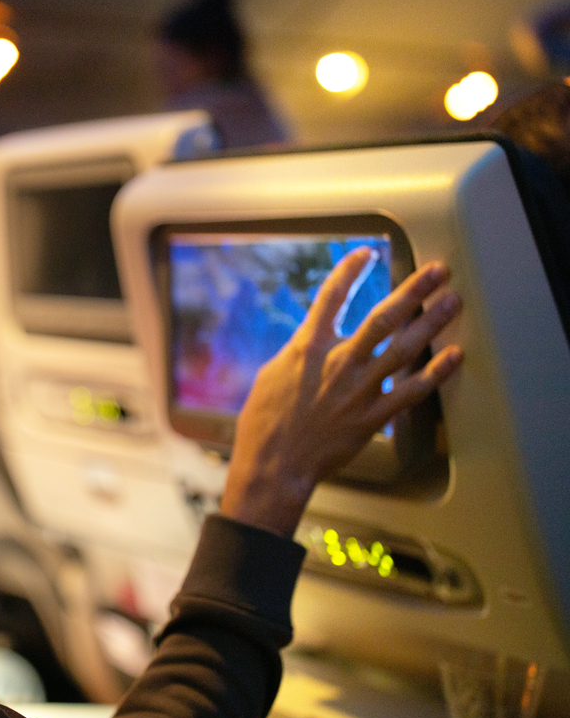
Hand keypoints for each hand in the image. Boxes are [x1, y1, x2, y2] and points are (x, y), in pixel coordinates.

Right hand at [219, 249, 463, 536]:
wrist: (273, 464)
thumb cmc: (264, 422)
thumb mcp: (272, 375)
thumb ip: (300, 353)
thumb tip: (313, 339)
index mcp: (307, 349)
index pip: (331, 298)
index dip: (349, 271)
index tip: (366, 252)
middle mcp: (338, 363)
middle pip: (383, 318)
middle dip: (414, 291)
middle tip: (438, 271)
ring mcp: (358, 390)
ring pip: (404, 349)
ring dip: (433, 323)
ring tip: (453, 302)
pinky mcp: (372, 417)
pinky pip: (411, 392)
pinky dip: (435, 373)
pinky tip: (454, 356)